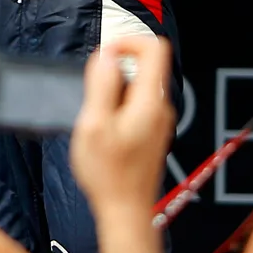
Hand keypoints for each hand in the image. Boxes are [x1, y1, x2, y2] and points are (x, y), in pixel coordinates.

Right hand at [70, 37, 175, 215]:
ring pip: (135, 89)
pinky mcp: (151, 132)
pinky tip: (104, 134)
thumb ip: (101, 86)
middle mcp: (160, 108)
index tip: (104, 56)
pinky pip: (134, 107)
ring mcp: (158, 121)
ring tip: (97, 122)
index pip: (154, 48)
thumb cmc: (110, 175)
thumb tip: (106, 57)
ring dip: (112, 96)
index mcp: (149, 101)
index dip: (127, 42)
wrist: (125, 210)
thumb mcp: (94, 125)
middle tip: (93, 99)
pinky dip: (116, 111)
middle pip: (141, 68)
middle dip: (112, 76)